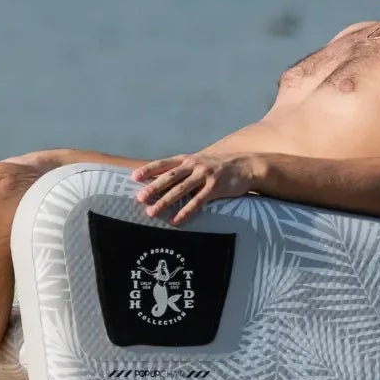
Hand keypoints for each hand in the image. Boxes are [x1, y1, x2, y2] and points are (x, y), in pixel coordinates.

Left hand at [131, 153, 256, 223]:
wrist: (245, 165)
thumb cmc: (217, 166)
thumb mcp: (197, 163)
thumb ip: (181, 170)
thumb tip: (159, 179)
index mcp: (187, 159)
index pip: (163, 164)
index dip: (148, 170)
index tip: (134, 177)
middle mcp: (193, 166)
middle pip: (169, 178)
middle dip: (153, 188)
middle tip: (140, 198)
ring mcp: (204, 176)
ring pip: (181, 190)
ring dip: (165, 202)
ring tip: (152, 212)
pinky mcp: (215, 188)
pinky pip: (197, 201)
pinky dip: (185, 212)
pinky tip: (176, 220)